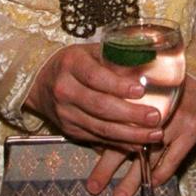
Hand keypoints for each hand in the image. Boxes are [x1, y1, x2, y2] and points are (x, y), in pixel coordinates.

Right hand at [24, 43, 164, 147]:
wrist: (39, 83)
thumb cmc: (73, 63)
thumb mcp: (89, 52)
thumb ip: (114, 57)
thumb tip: (148, 62)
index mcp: (71, 65)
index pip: (95, 77)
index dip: (118, 85)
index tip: (141, 91)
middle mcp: (65, 90)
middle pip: (100, 106)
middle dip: (130, 114)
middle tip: (155, 117)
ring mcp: (66, 114)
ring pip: (100, 128)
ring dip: (130, 134)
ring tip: (154, 135)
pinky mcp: (69, 131)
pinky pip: (96, 138)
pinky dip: (119, 143)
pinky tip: (138, 144)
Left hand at [86, 74, 195, 195]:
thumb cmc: (170, 80)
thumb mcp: (143, 77)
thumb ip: (122, 91)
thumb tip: (93, 114)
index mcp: (140, 93)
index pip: (115, 119)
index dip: (98, 138)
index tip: (86, 154)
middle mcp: (156, 107)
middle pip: (127, 140)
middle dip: (108, 166)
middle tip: (93, 186)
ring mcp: (174, 120)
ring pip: (149, 156)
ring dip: (133, 179)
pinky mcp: (192, 130)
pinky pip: (173, 159)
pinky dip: (161, 174)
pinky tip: (151, 184)